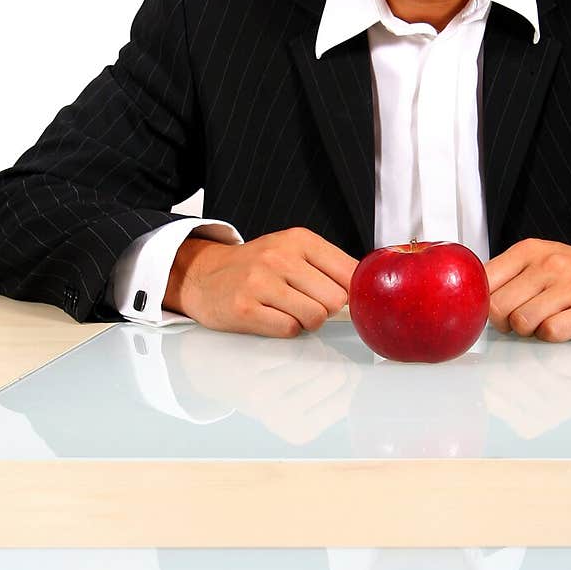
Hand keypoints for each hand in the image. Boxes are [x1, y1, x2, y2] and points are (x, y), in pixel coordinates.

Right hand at [164, 226, 357, 336]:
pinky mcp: (245, 308)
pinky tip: (271, 317)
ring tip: (289, 310)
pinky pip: (289, 329)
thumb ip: (329, 267)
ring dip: (307, 321)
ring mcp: (261, 282)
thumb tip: (367, 291)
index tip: (345, 299)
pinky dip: (286, 329)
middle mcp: (280, 257)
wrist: (202, 275)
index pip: (350, 272)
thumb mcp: (292, 251)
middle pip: (335, 299)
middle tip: (307, 303)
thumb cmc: (256, 267)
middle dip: (327, 309)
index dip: (353, 292)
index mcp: (299, 240)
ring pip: (315, 317)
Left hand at [485, 239, 570, 342]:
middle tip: (519, 319)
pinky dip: (550, 336)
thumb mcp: (539, 260)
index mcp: (529, 250)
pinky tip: (561, 326)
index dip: (483, 302)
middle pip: (498, 306)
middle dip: (503, 321)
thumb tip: (471, 299)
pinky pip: (551, 333)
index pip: (484, 280)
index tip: (494, 309)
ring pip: (522, 322)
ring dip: (527, 330)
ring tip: (542, 322)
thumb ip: (506, 275)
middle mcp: (549, 265)